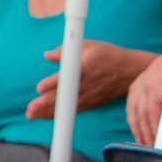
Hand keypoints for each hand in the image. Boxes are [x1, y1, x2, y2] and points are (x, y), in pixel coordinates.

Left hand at [27, 41, 147, 120]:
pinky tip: (44, 116)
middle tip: (30, 107)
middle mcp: (87, 85)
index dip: (52, 84)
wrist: (130, 72)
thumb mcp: (90, 45)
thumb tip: (47, 55)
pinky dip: (58, 114)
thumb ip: (66, 50)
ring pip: (66, 107)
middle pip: (64, 97)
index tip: (40, 87)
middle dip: (45, 103)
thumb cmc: (108, 55)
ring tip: (30, 114)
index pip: (67, 78)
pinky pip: (72, 111)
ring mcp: (90, 96)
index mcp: (86, 68)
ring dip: (47, 112)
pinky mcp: (91, 103)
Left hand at [124, 42, 161, 147]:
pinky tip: (160, 139)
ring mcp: (149, 85)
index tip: (139, 130)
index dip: (136, 117)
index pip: (135, 99)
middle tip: (142, 143)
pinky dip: (154, 129)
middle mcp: (146, 79)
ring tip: (152, 147)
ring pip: (141, 116)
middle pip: (134, 109)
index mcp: (150, 73)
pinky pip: (151, 116)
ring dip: (146, 133)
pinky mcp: (156, 92)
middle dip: (137, 128)